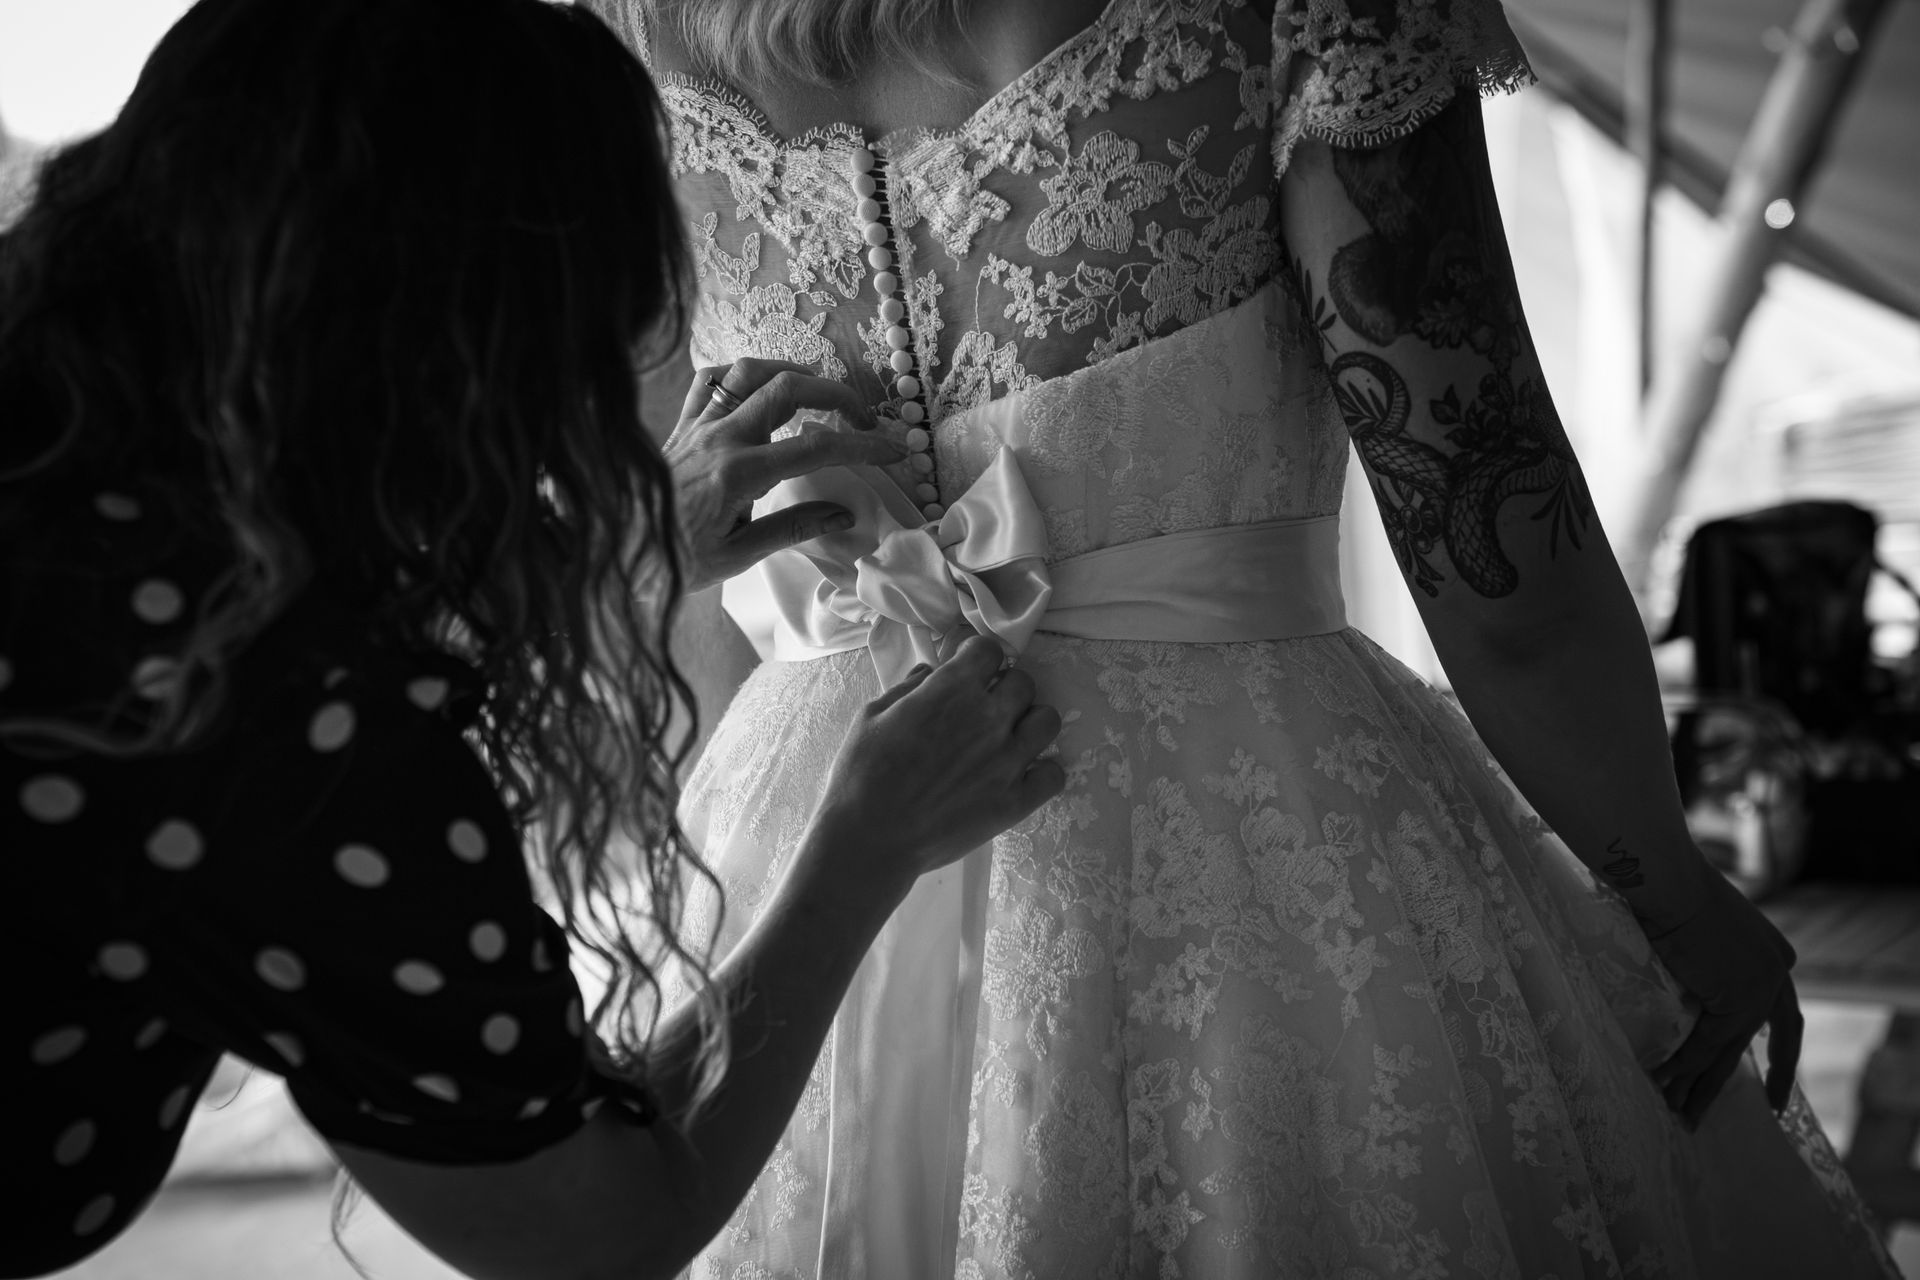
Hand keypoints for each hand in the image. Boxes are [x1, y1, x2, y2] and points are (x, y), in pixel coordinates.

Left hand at [666, 357, 907, 591]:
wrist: (617, 552)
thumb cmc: (675, 563)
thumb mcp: (739, 556)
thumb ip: (794, 529)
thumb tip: (843, 514)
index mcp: (739, 474)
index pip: (815, 447)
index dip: (861, 447)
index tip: (891, 450)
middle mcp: (719, 438)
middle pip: (786, 388)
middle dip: (834, 393)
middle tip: (861, 418)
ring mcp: (698, 426)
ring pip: (747, 371)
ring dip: (789, 372)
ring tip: (817, 390)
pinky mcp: (682, 426)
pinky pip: (710, 382)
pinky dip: (740, 376)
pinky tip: (757, 390)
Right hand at [810, 636, 1065, 892]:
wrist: (870, 838)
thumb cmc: (862, 774)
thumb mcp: (872, 715)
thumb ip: (908, 687)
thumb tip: (932, 671)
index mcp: (952, 691)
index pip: (990, 649)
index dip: (978, 656)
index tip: (969, 669)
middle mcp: (988, 719)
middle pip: (1024, 681)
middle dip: (1004, 688)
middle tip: (984, 706)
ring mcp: (1008, 761)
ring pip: (1047, 721)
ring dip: (1029, 722)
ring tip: (1007, 737)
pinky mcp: (1016, 801)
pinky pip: (1054, 774)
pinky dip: (1041, 771)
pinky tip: (1019, 775)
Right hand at [1645, 865, 1802, 1127]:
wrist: (1667, 881)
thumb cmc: (1669, 891)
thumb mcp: (1700, 928)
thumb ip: (1708, 959)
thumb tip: (1688, 984)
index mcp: (1773, 952)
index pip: (1780, 1007)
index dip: (1777, 1038)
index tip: (1769, 1058)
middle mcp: (1777, 972)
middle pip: (1779, 1036)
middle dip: (1779, 1075)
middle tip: (1774, 1107)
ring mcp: (1760, 988)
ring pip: (1734, 1049)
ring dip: (1706, 1083)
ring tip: (1688, 1112)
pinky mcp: (1736, 1001)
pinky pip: (1708, 1045)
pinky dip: (1684, 1066)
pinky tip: (1664, 1082)